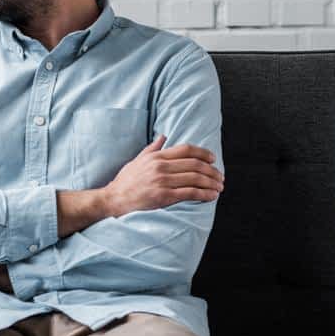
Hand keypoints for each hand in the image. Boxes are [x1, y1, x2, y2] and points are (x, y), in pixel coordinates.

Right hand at [101, 135, 223, 217]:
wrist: (113, 199)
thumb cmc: (126, 181)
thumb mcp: (137, 160)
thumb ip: (153, 148)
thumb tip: (163, 136)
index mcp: (156, 156)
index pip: (186, 150)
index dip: (203, 153)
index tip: (213, 159)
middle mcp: (161, 166)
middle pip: (194, 164)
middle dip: (211, 170)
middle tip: (220, 176)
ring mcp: (162, 181)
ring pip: (195, 178)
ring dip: (211, 183)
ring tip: (219, 187)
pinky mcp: (163, 196)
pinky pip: (189, 193)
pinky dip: (204, 194)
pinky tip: (211, 196)